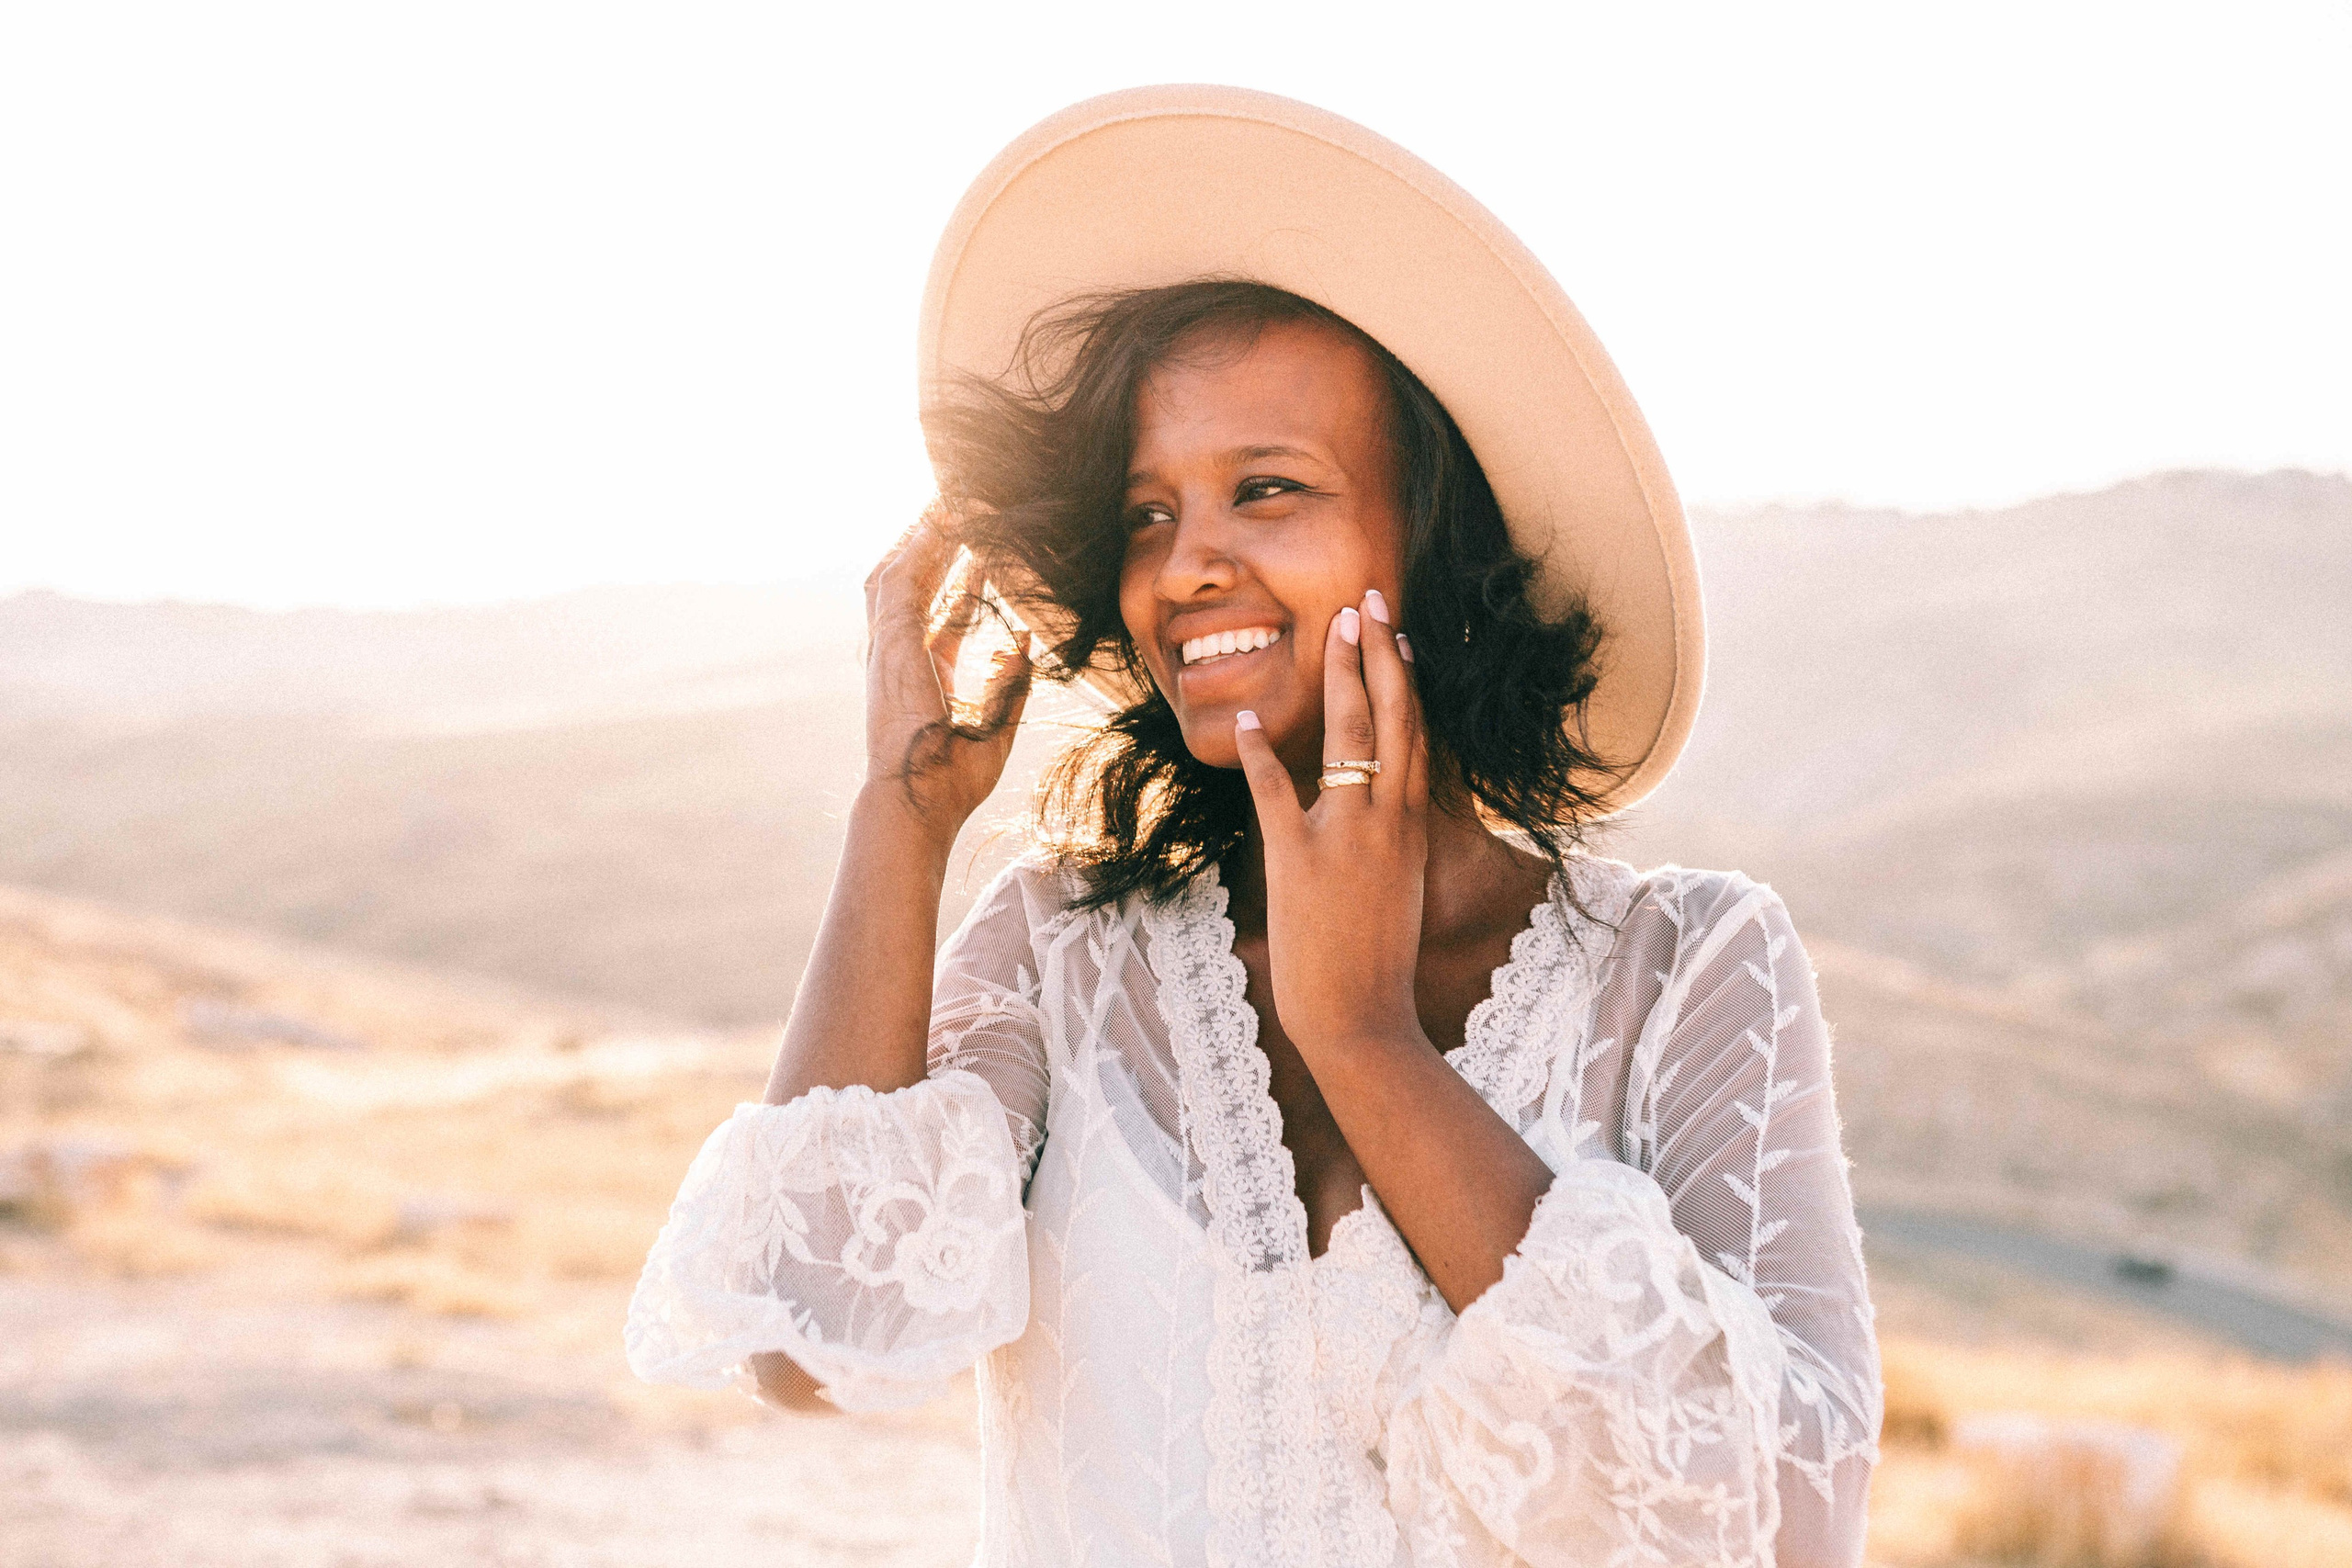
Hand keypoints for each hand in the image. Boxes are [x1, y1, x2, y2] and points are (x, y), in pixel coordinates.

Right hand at [861, 503, 1032, 832]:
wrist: (918, 803)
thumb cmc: (951, 781)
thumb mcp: (996, 724)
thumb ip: (1011, 682)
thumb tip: (1023, 642)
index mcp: (921, 674)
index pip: (939, 612)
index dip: (960, 579)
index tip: (981, 550)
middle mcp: (898, 655)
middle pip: (910, 582)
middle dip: (931, 543)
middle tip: (958, 507)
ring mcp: (887, 648)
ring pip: (897, 572)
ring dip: (921, 536)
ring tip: (948, 500)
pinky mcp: (889, 645)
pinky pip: (900, 583)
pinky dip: (917, 550)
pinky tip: (939, 522)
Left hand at [1232, 588, 1428, 1054]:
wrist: (1365, 1018)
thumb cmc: (1378, 961)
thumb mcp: (1400, 887)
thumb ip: (1390, 840)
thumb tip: (1379, 807)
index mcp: (1413, 826)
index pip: (1416, 735)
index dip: (1406, 680)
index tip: (1399, 636)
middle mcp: (1388, 820)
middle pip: (1390, 718)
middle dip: (1379, 653)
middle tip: (1370, 601)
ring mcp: (1345, 835)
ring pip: (1351, 737)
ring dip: (1342, 677)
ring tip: (1336, 628)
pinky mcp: (1298, 858)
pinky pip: (1276, 792)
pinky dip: (1260, 753)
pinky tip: (1247, 717)